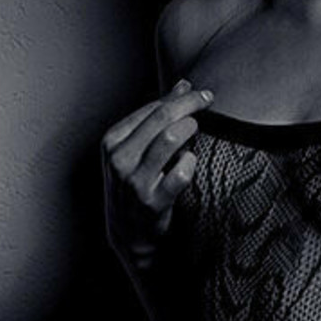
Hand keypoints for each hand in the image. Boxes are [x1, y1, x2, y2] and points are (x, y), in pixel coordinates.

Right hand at [101, 78, 211, 272]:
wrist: (130, 235)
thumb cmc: (136, 185)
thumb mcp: (136, 150)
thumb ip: (157, 118)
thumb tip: (183, 85)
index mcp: (112, 142)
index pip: (151, 108)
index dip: (180, 97)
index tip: (201, 93)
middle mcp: (119, 159)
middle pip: (162, 118)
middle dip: (190, 104)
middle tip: (209, 100)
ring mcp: (135, 182)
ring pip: (171, 139)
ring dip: (191, 130)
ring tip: (196, 131)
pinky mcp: (153, 202)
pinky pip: (182, 173)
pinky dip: (191, 163)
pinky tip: (191, 163)